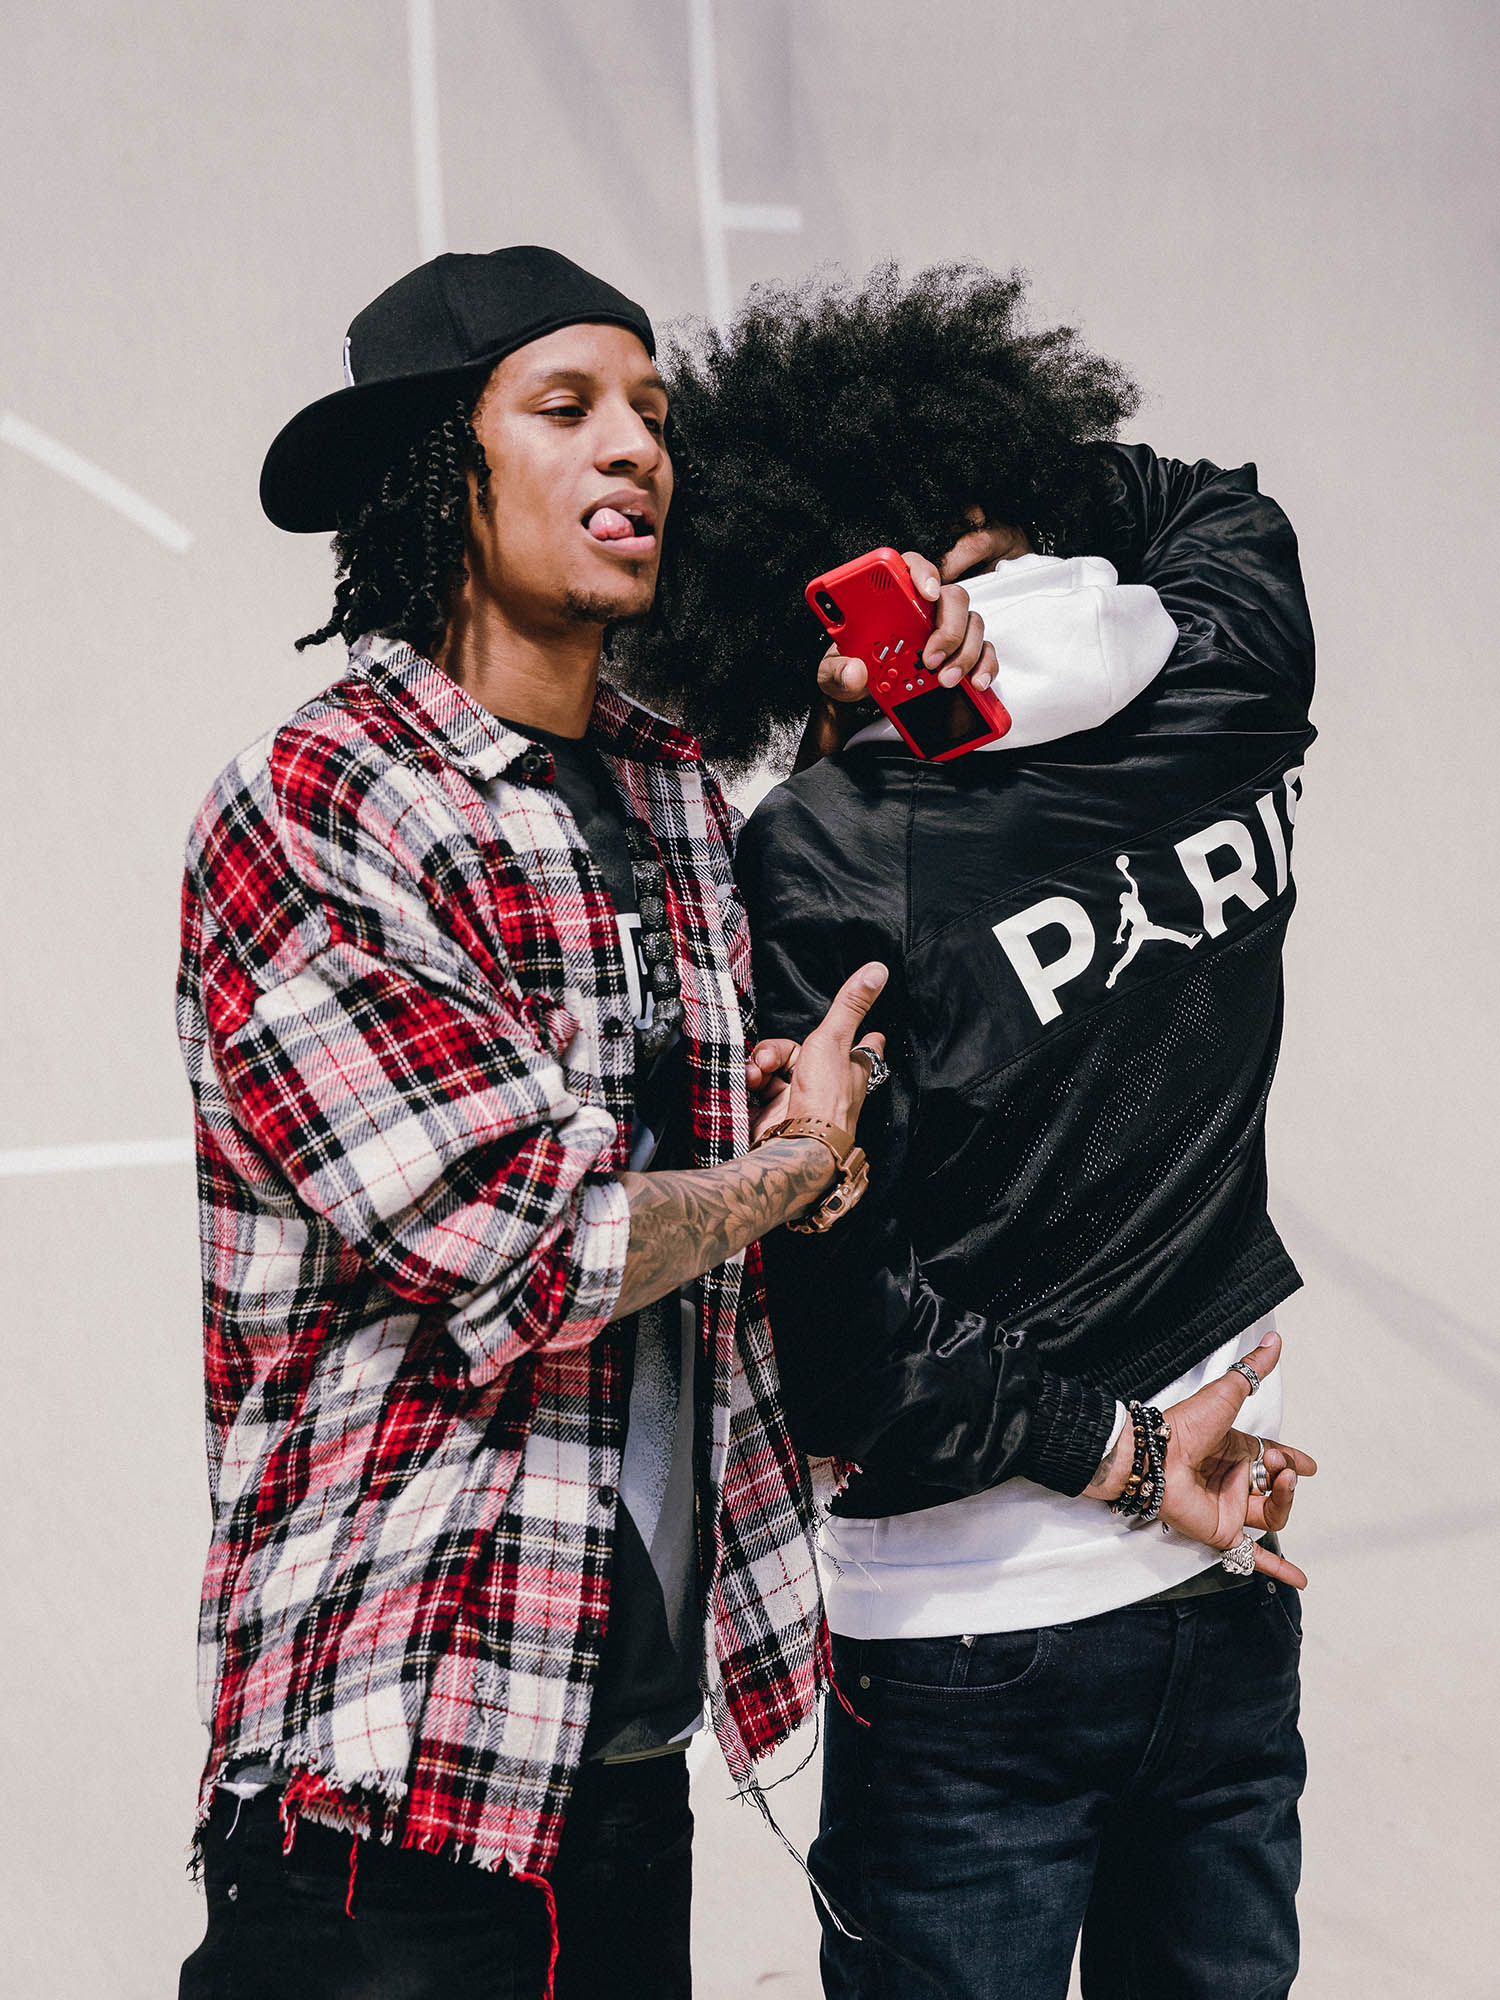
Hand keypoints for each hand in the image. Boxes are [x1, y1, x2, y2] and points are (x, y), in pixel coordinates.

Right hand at [749, 963, 886, 1144]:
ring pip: (775, 1069)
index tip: (876, 1035)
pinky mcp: (774, 1114)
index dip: (867, 1039)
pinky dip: (751, 1083)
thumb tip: (878, 969)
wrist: (797, 1143)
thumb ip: (852, 1005)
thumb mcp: (836, 1039)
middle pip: (800, 1052)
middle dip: (777, 1051)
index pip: (863, 1047)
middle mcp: (828, 1086)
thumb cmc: (826, 1096)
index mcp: (850, 1069)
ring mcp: (799, 1100)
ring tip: (758, 1075)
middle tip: (769, 1060)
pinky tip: (749, 1085)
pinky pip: (758, 1089)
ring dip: (761, 1066)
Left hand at [817, 550, 998, 706]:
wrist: (866, 694)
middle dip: (947, 628)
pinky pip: (983, 651)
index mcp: (890, 598)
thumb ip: (837, 672)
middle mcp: (923, 607)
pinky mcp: (961, 651)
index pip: (909, 567)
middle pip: (951, 598)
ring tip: (945, 680)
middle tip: (930, 658)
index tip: (926, 592)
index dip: (922, 573)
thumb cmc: (854, 668)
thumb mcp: (832, 673)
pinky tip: (974, 684)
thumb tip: (854, 673)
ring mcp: (946, 627)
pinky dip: (983, 667)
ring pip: (972, 623)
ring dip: (963, 653)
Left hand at [1158, 1331, 1317, 1588]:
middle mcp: (1231, 1479)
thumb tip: (1275, 1340)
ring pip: (1271, 1516)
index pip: (1270, 1458)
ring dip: (1285, 1504)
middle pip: (1274, 1489)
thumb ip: (1253, 1370)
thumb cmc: (1186, 1424)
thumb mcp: (1227, 1393)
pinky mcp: (1221, 1532)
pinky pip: (1253, 1556)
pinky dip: (1277, 1568)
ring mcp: (1227, 1508)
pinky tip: (1301, 1578)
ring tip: (1281, 1486)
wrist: (1157, 1455)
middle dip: (1287, 1479)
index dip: (1291, 1461)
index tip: (1309, 1465)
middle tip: (1283, 1468)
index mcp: (1233, 1450)